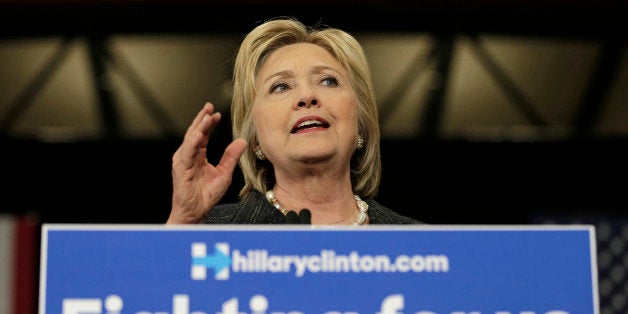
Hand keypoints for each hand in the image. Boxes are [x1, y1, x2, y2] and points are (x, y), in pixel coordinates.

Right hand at [167, 102, 246, 223]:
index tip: (217, 113)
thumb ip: (231, 156)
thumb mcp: (224, 173)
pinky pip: (188, 152)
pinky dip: (193, 142)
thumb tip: (242, 141)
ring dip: (198, 126)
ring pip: (190, 139)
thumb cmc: (206, 196)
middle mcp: (189, 155)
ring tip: (207, 116)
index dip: (209, 123)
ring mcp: (183, 161)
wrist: (196, 212)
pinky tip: (200, 134)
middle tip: (209, 106)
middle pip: (195, 132)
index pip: (203, 135)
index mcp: (198, 155)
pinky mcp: (181, 168)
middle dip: (202, 119)